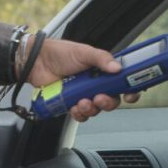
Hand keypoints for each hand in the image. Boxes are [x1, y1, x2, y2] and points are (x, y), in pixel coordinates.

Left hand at [23, 36, 139, 121]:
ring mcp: (83, 95)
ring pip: (96, 110)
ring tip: (82, 101)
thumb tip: (117, 68)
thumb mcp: (84, 52)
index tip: (130, 95)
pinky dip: (79, 114)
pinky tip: (74, 107)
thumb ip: (102, 58)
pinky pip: (81, 115)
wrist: (37, 62)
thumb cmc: (60, 53)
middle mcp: (95, 84)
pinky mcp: (71, 103)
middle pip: (111, 100)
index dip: (129, 90)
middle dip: (108, 102)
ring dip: (92, 109)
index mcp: (103, 71)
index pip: (122, 83)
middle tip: (99, 98)